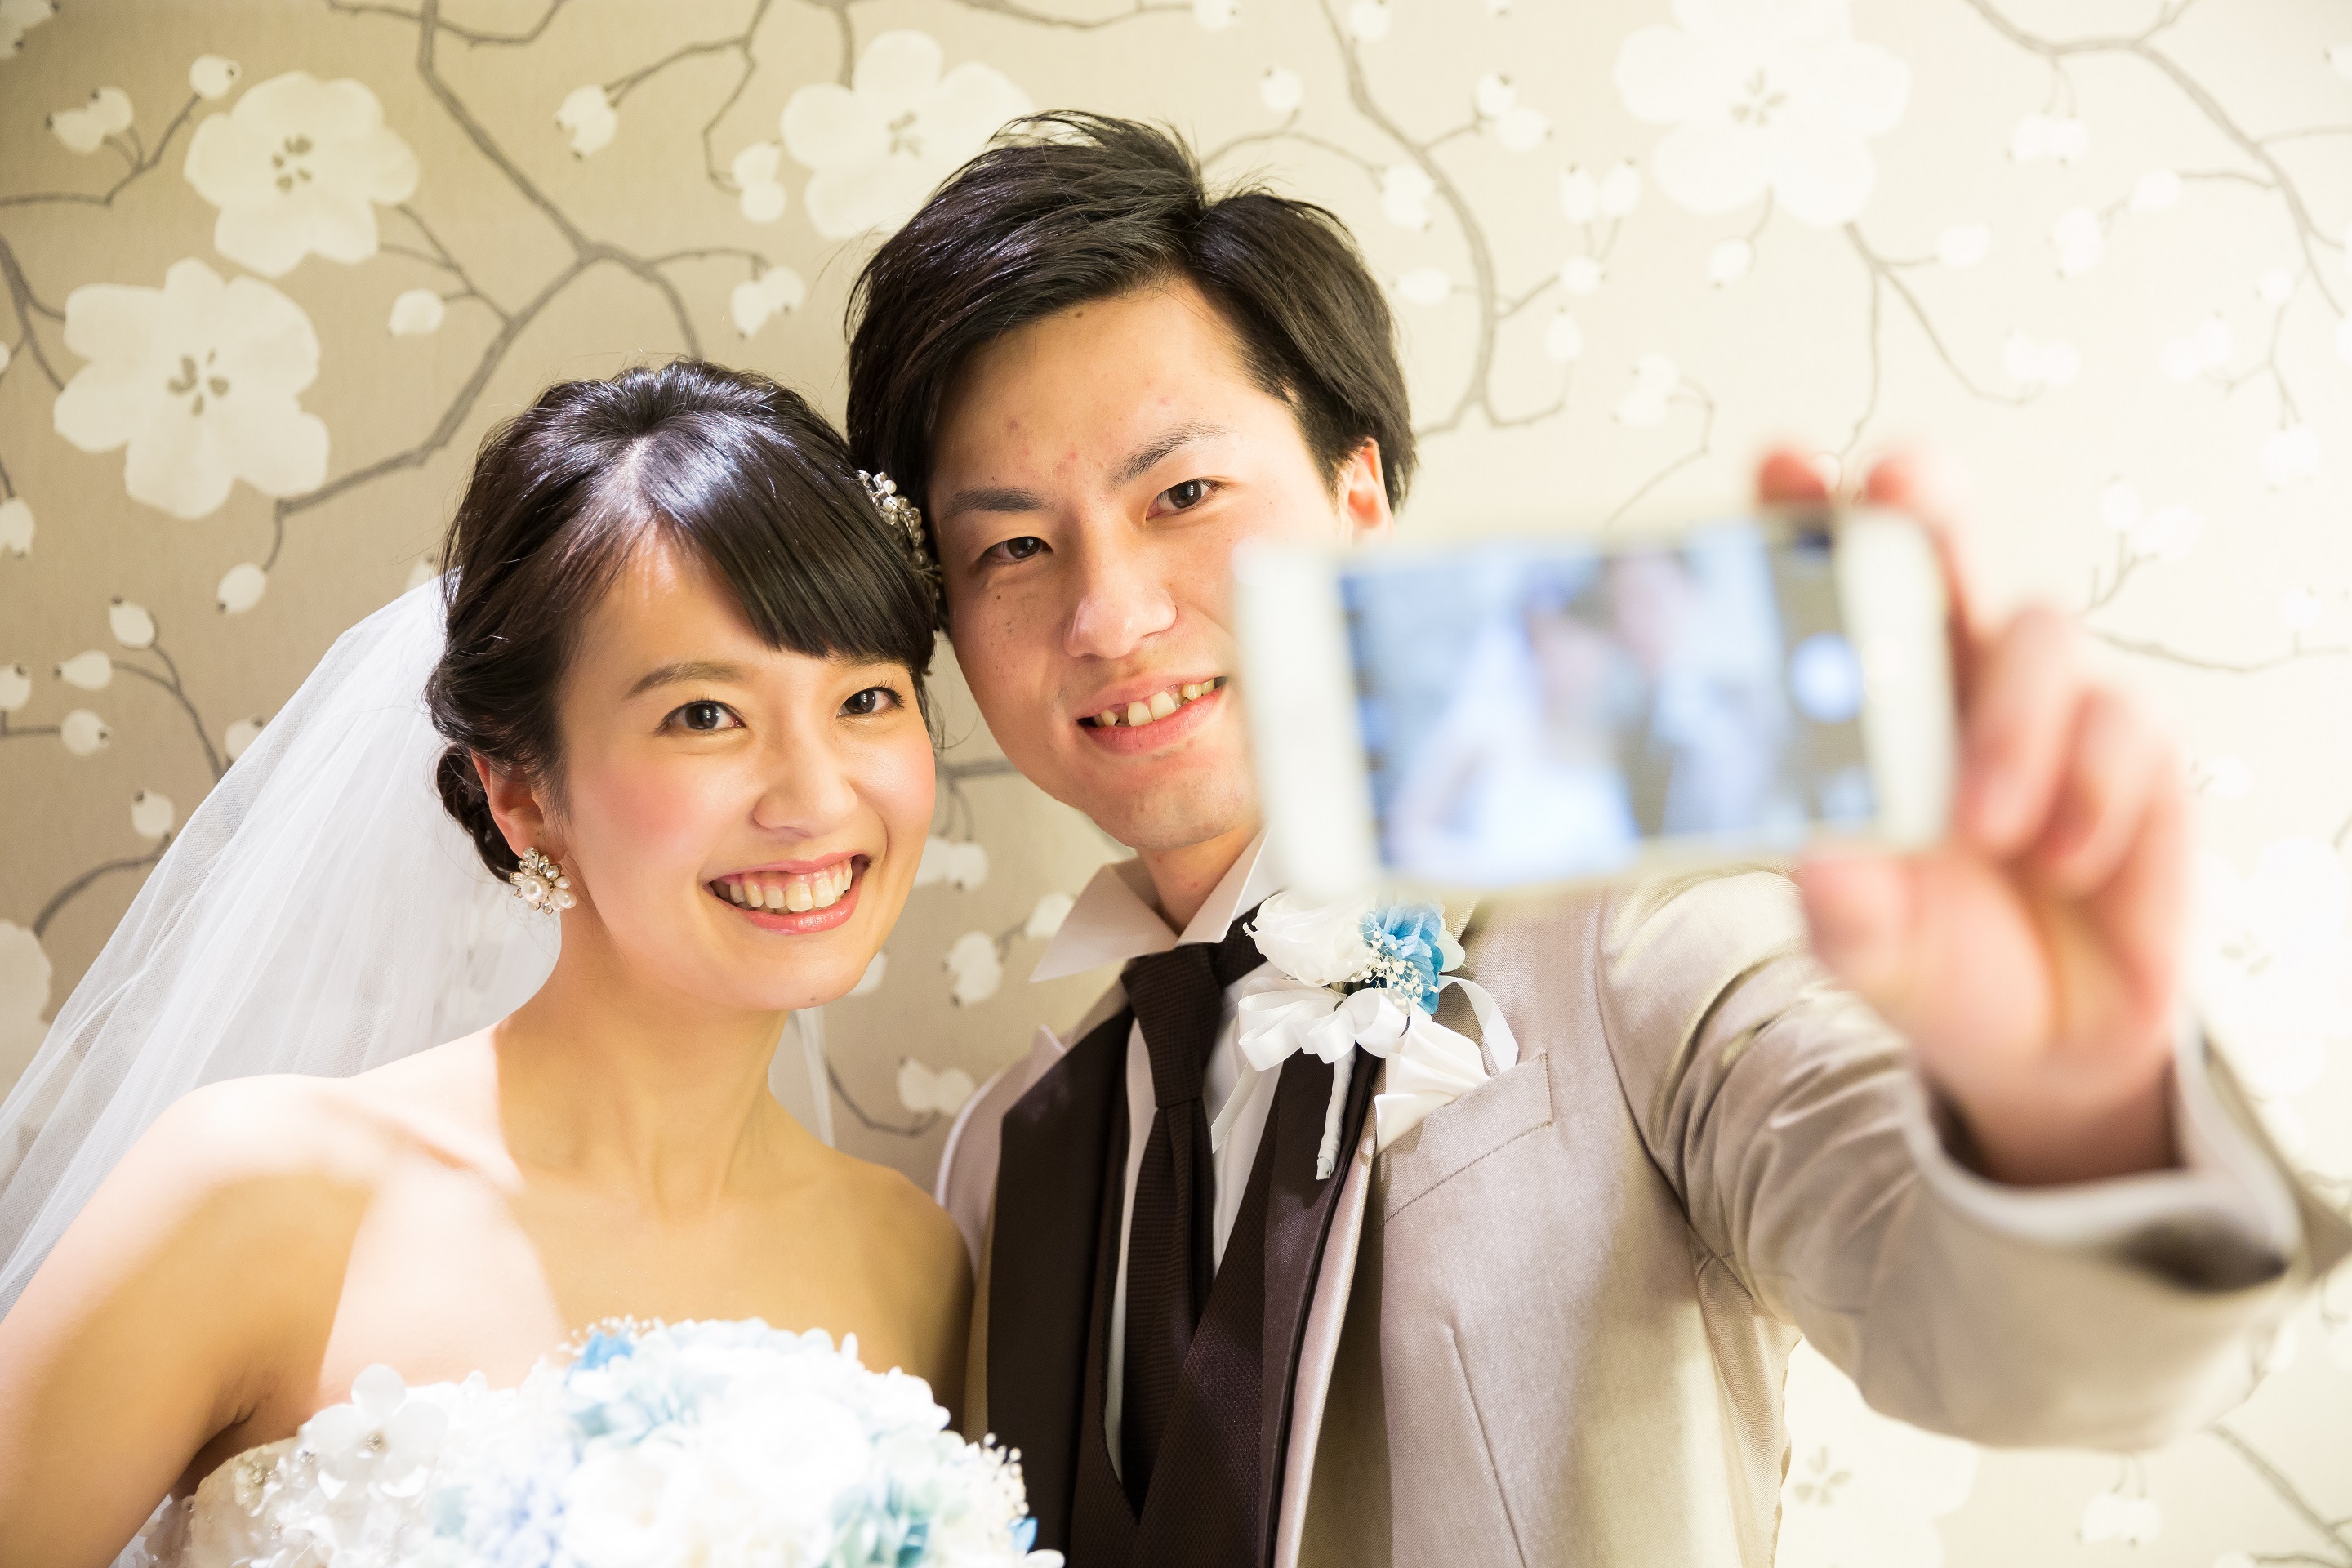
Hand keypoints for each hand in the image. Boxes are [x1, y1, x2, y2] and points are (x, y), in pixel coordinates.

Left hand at [1771, 449, 2187, 1185]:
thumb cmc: (1931, 954)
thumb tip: (1824, 871)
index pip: (1826, 585)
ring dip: (2009, 726)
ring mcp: (2045, 700)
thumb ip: (1846, 913)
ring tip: (1982, 833)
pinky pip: (2124, 723)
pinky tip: (2060, 860)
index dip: (1804, 512)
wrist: (2040, 1040)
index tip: (1778, 464)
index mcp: (1858, 701)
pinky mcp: (2132, 747)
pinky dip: (2087, 790)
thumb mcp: (1871, 948)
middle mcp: (1948, 675)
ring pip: (2039, 632)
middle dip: (1919, 501)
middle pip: (1940, 541)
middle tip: (1895, 490)